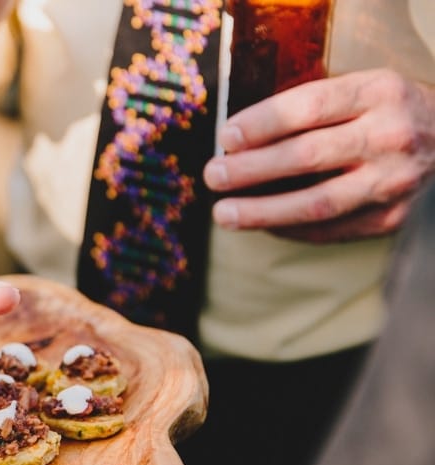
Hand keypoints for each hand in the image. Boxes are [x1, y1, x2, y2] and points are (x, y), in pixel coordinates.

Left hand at [203, 69, 434, 242]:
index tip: (225, 138)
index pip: (309, 107)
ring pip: (315, 203)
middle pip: (306, 156)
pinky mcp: (391, 218)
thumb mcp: (363, 91)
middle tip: (214, 176)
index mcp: (379, 93)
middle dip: (251, 169)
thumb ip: (313, 108)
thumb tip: (239, 139)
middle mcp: (390, 136)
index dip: (261, 124)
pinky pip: (329, 229)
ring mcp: (394, 182)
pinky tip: (261, 224)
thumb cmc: (390, 114)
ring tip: (224, 213)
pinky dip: (289, 228)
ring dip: (262, 211)